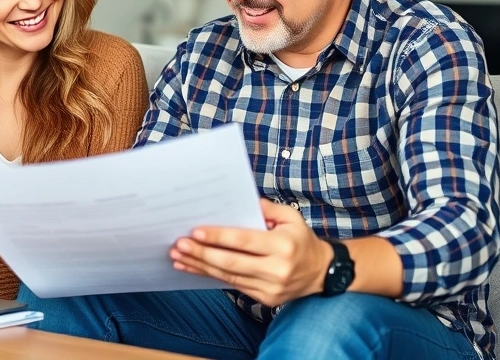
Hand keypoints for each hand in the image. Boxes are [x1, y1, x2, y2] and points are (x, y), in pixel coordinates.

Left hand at [169, 199, 332, 307]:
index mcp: (282, 245)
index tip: (195, 232)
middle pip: (231, 262)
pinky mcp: (265, 299)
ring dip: (200, 267)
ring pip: (228, 276)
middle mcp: (276, 269)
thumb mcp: (291, 217)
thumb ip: (267, 208)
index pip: (243, 240)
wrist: (322, 273)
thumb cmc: (301, 239)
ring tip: (179, 257)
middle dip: (202, 254)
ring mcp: (270, 287)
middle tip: (178, 245)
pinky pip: (233, 285)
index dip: (218, 237)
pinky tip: (194, 268)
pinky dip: (211, 276)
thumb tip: (240, 201)